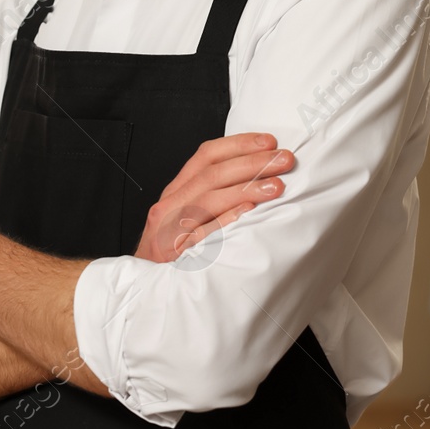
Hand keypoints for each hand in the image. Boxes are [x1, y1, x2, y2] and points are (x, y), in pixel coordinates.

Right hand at [136, 132, 293, 262]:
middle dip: (252, 164)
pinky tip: (249, 212)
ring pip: (208, 200)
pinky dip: (225, 221)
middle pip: (213, 175)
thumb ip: (212, 194)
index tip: (270, 142)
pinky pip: (201, 234)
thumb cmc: (174, 249)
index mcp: (177, 190)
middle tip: (284, 160)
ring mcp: (169, 229)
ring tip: (276, 186)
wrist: (145, 286)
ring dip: (246, 189)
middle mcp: (170, 205)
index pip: (207, 155)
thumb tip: (259, 173)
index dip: (240, 144)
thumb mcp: (187, 214)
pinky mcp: (174, 254)